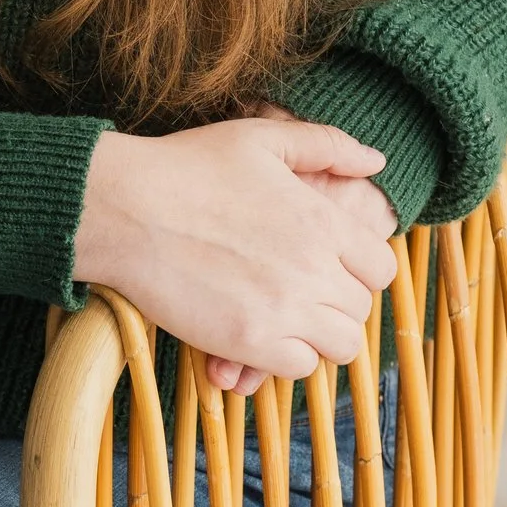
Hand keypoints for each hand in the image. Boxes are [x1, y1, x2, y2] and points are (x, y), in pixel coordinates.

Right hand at [71, 111, 399, 393]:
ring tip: (287, 320)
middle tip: (300, 294)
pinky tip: (260, 335)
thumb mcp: (262, 138)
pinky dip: (285, 358)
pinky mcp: (248, 342)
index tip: (329, 268)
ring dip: (319, 337)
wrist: (125, 208)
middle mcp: (315, 269)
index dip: (359, 271)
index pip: (381, 269)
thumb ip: (327, 145)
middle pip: (361, 310)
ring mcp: (284, 309)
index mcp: (323, 222)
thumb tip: (376, 162)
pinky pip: (299, 368)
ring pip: (341, 347)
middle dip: (337, 304)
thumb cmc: (187, 167)